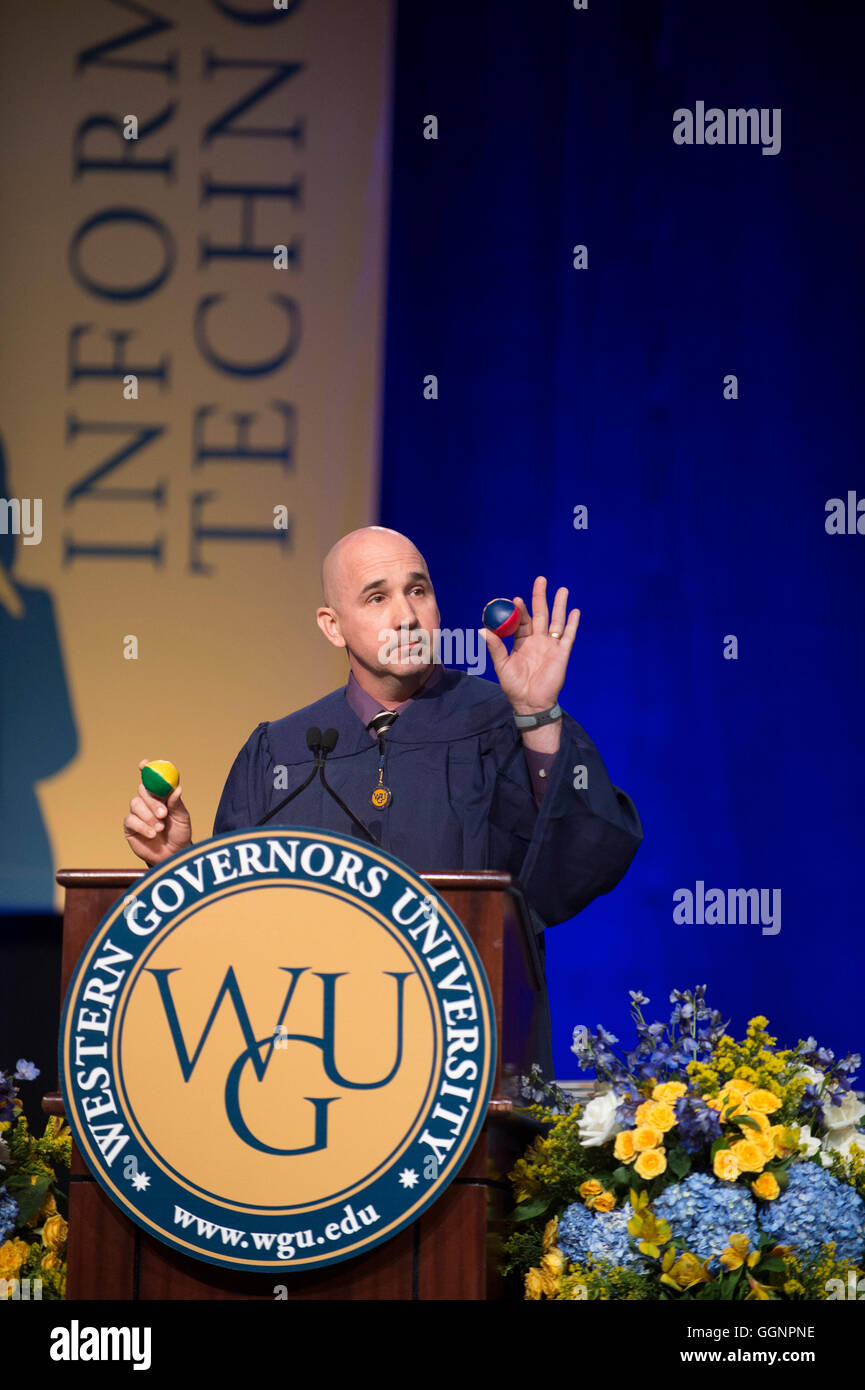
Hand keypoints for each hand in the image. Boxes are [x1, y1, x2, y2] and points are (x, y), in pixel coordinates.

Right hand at [123, 758, 191, 865]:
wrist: (173, 855)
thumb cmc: (180, 834)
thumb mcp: (182, 818)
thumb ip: (177, 804)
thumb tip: (177, 788)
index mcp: (161, 795)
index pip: (152, 779)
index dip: (147, 769)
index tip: (144, 763)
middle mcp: (148, 802)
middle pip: (143, 790)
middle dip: (152, 800)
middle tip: (163, 813)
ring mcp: (137, 813)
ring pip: (135, 804)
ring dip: (149, 816)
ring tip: (160, 828)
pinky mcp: (130, 826)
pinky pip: (131, 820)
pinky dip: (143, 826)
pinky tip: (153, 834)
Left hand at [481, 576, 579, 713]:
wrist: (531, 703)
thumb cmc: (514, 686)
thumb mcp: (502, 666)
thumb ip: (495, 647)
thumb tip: (482, 630)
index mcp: (522, 641)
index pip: (522, 620)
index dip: (520, 609)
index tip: (516, 599)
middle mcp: (537, 640)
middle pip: (541, 614)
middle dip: (541, 597)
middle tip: (541, 579)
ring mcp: (551, 646)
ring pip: (557, 621)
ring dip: (560, 605)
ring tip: (562, 590)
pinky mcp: (562, 654)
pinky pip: (568, 636)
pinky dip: (572, 624)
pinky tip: (575, 612)